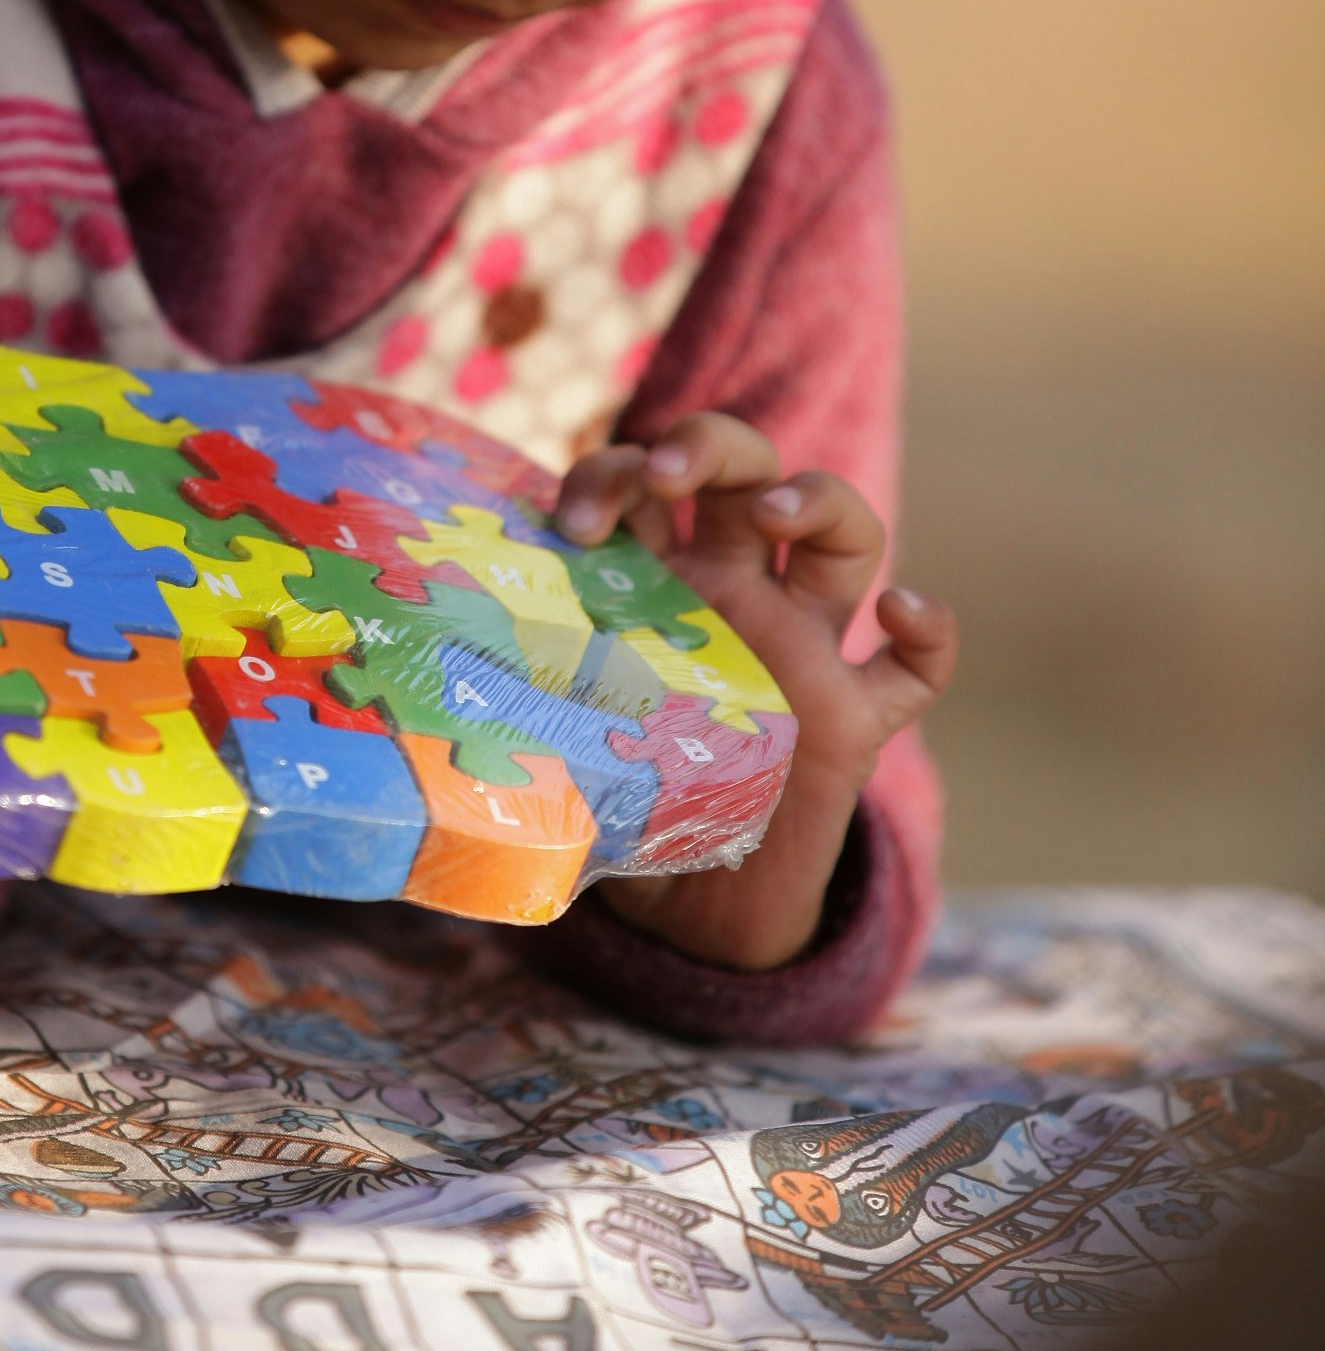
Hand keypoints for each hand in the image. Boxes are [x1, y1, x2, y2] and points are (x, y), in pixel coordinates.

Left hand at [556, 412, 956, 969]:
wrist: (693, 906)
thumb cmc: (619, 800)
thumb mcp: (557, 737)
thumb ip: (510, 712)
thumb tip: (421, 740)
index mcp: (656, 582)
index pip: (644, 486)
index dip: (611, 477)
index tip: (574, 527)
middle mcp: (737, 594)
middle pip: (748, 468)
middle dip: (712, 444)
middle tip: (671, 473)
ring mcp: (804, 648)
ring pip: (846, 532)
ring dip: (818, 499)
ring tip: (773, 515)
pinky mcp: (858, 720)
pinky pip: (918, 666)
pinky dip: (928, 632)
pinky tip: (902, 613)